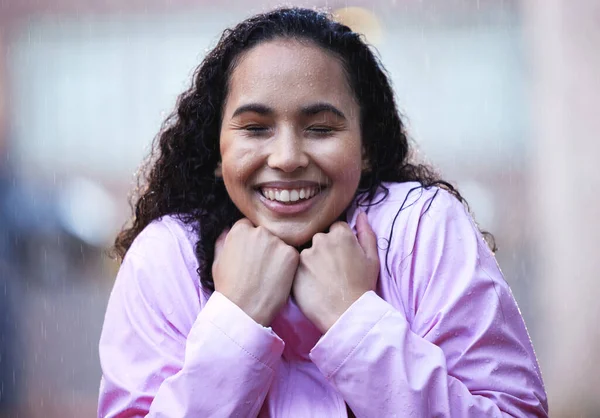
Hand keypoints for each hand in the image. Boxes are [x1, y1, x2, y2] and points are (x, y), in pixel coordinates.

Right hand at [212, 218, 298, 325]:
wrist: (244, 309)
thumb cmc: (228, 287)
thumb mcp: (217, 260)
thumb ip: (223, 240)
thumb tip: (227, 229)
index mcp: (240, 229)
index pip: (249, 226)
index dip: (249, 241)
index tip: (250, 254)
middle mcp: (259, 231)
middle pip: (265, 233)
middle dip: (264, 245)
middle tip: (259, 266)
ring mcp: (277, 242)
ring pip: (279, 243)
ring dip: (276, 254)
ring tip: (268, 274)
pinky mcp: (291, 254)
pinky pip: (291, 255)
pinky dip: (287, 264)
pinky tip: (278, 278)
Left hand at [292, 212, 379, 332]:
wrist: (346, 314)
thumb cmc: (363, 287)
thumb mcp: (372, 258)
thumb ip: (366, 232)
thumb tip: (361, 214)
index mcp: (340, 233)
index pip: (336, 229)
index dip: (339, 244)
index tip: (342, 258)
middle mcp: (320, 239)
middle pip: (319, 239)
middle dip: (324, 250)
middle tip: (331, 271)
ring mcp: (305, 254)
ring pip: (306, 253)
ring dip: (311, 262)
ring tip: (321, 281)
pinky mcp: (293, 270)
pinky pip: (295, 267)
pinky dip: (302, 274)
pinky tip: (311, 286)